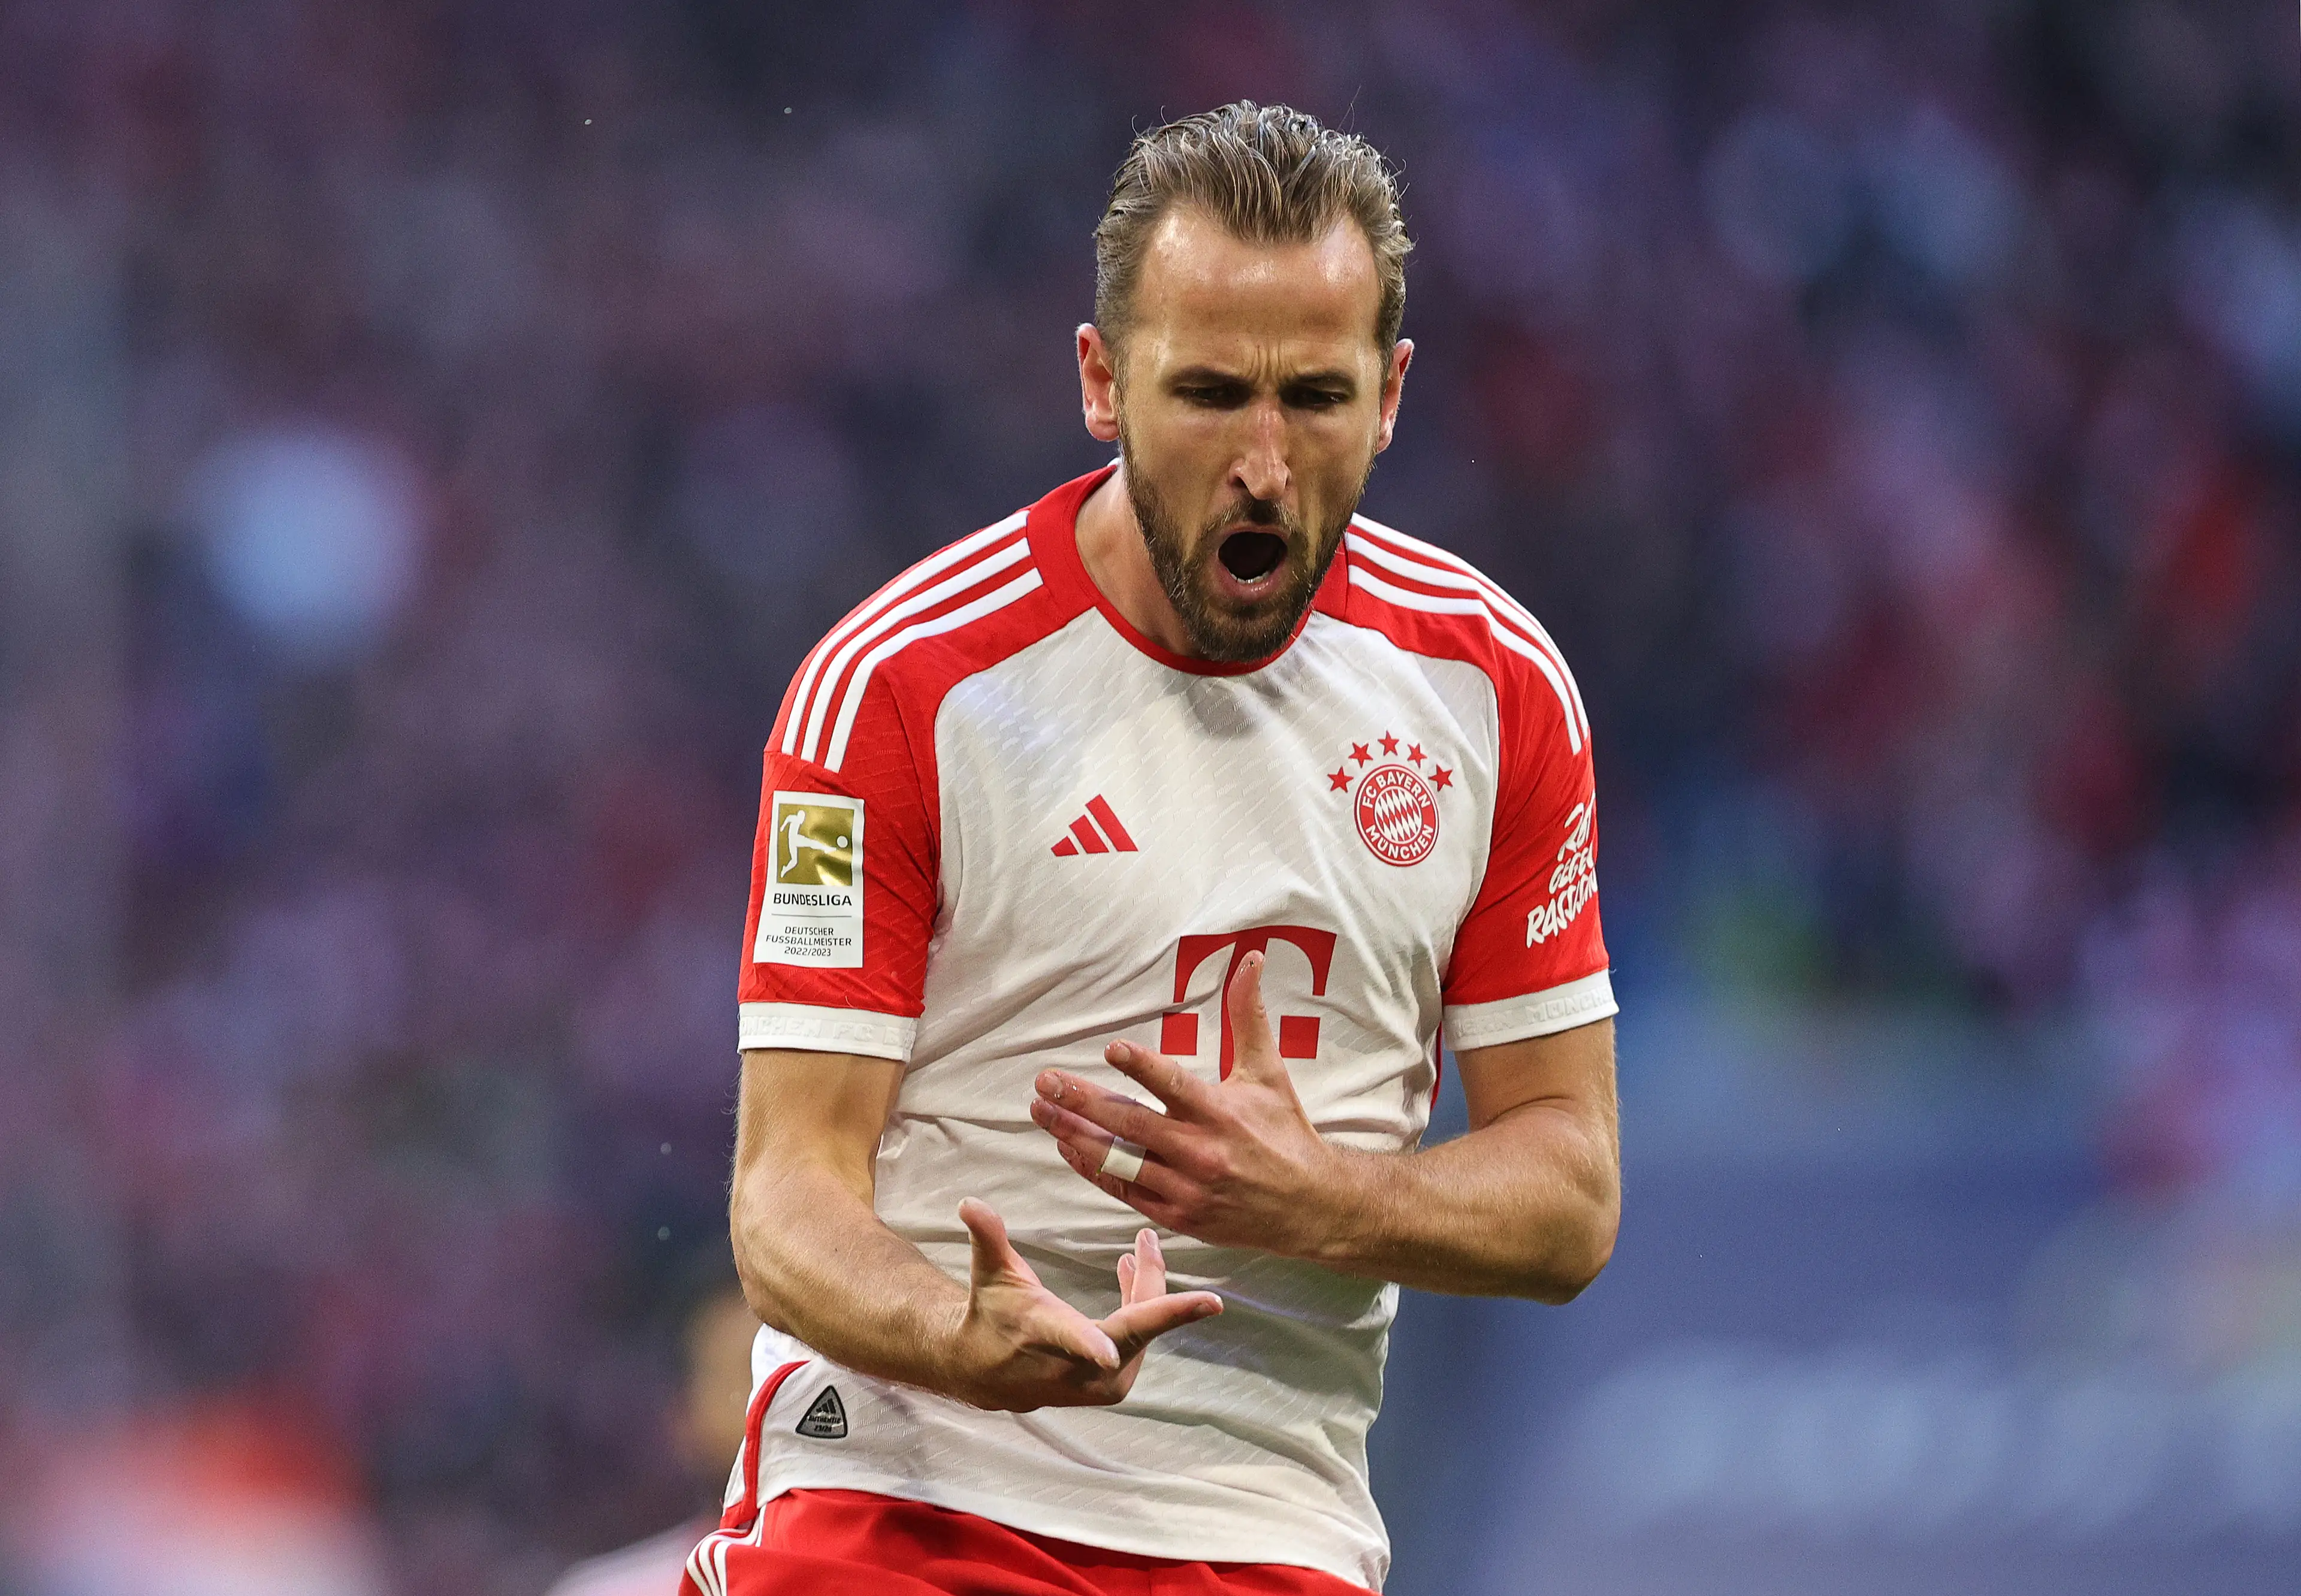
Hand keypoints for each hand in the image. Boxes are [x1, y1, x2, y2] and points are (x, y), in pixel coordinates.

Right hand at [945, 1199, 1220, 1411]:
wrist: (984, 1369)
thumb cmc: (992, 1312)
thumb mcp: (989, 1272)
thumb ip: (987, 1237)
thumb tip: (969, 1202)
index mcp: (1042, 1334)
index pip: (1065, 1339)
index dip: (1089, 1345)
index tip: (1109, 1355)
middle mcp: (1070, 1367)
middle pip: (1129, 1335)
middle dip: (1159, 1299)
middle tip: (1153, 1243)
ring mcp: (1093, 1383)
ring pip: (1140, 1335)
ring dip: (1148, 1289)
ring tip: (1143, 1246)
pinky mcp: (1109, 1386)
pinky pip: (1138, 1342)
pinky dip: (1145, 1309)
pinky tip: (1132, 1272)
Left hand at [1030, 951, 1341, 1256]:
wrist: (1309, 1206)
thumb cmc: (1285, 1132)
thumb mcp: (1268, 1071)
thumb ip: (1248, 1016)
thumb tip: (1251, 960)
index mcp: (1221, 1112)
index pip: (1174, 1085)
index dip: (1141, 1067)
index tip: (1110, 1048)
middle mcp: (1201, 1151)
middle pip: (1131, 1124)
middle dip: (1082, 1102)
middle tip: (1046, 1082)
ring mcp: (1186, 1188)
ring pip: (1120, 1162)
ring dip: (1076, 1135)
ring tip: (1042, 1111)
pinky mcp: (1178, 1215)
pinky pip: (1125, 1191)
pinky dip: (1094, 1170)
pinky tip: (1067, 1146)